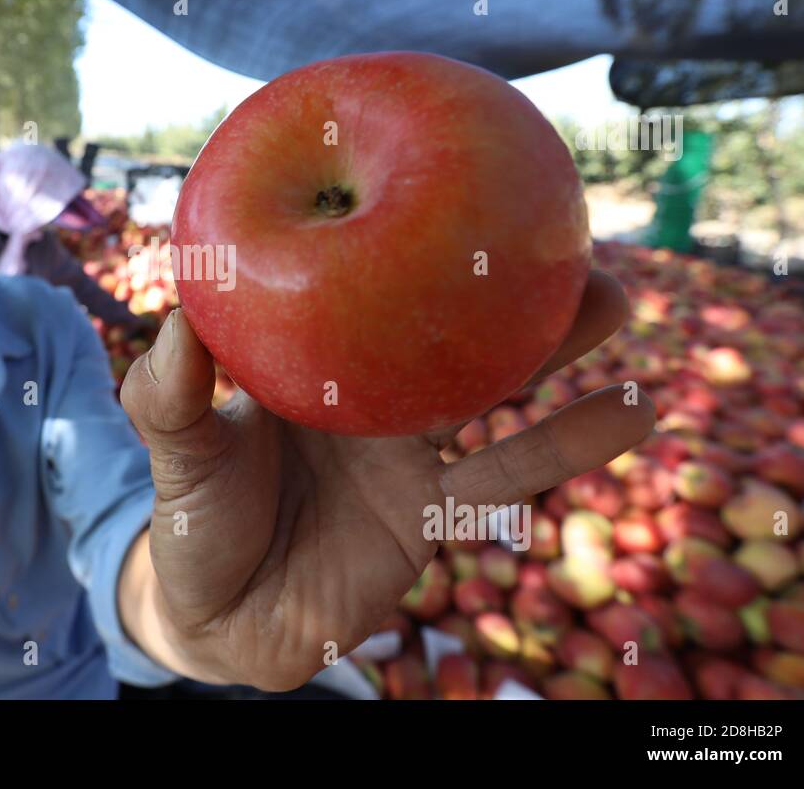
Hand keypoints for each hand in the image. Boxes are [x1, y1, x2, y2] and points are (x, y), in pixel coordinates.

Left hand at [118, 270, 654, 689]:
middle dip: (496, 275)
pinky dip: (570, 444)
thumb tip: (181, 314)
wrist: (223, 622)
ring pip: (492, 387)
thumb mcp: (175, 450)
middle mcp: (367, 396)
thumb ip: (170, 389)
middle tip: (557, 217)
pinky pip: (508, 474)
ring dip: (553, 346)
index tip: (442, 181)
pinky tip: (632, 411)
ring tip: (615, 297)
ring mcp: (405, 451)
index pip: (358, 286)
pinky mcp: (432, 511)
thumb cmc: (192, 523)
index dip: (397, 238)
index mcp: (310, 362)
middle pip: (442, 323)